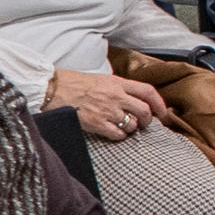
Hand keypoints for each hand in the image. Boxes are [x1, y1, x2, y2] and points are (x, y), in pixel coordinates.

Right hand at [45, 68, 165, 142]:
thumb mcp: (100, 79)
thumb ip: (118, 87)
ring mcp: (106, 110)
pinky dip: (119, 136)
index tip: (163, 112)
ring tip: (124, 126)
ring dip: (132, 128)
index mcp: (117, 82)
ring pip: (132, 124)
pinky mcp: (96, 123)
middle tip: (143, 123)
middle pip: (144, 110)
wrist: (51, 89)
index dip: (159, 103)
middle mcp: (115, 96)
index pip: (148, 91)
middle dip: (147, 120)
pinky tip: (114, 132)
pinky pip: (118, 134)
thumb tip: (133, 98)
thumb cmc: (73, 83)